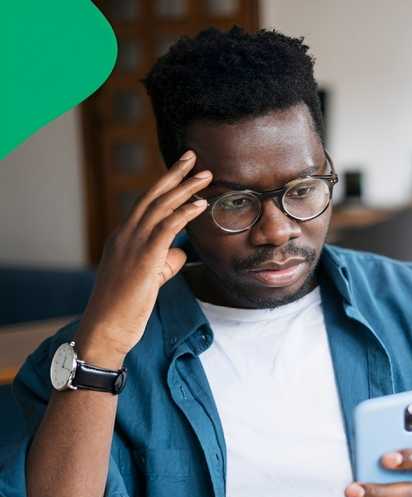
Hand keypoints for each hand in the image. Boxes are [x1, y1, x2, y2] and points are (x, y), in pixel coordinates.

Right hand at [75, 151, 212, 367]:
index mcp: (124, 236)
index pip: (148, 203)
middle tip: (194, 156)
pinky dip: (184, 213)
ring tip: (206, 175)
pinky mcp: (144, 258)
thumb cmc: (127, 307)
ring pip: (160, 207)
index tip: (184, 169)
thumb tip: (181, 249)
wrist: (107, 327)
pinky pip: (166, 228)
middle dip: (175, 174)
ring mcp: (132, 245)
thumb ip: (164, 260)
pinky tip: (200, 204)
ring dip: (185, 188)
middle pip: (153, 196)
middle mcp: (126, 234)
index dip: (167, 184)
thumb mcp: (149, 278)